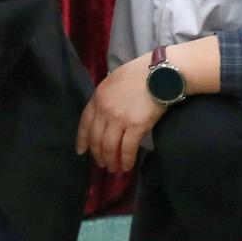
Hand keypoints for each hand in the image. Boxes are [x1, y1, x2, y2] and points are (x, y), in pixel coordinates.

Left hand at [76, 54, 165, 173]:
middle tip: (101, 164)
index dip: (82, 139)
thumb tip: (105, 113)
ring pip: (109, 146)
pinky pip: (127, 149)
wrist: (160, 72)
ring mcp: (119, 118)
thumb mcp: (114, 81)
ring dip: (110, 160)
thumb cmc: (140, 73)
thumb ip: (106, 97)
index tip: (81, 151)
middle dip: (97, 154)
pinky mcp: (136, 126)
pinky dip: (126, 160)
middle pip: (96, 138)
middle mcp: (105, 109)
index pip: (85, 123)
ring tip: (113, 168)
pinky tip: (127, 166)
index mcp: (98, 97)